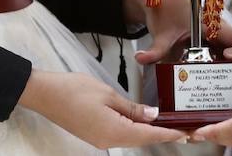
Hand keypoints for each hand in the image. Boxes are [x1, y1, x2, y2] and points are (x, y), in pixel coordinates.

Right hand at [17, 69, 186, 148]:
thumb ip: (132, 107)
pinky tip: (141, 121)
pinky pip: (119, 134)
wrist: (45, 94)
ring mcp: (100, 139)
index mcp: (115, 132)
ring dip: (147, 131)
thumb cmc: (74, 90)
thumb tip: (153, 115)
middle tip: (182, 128)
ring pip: (131, 137)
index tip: (187, 134)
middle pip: (141, 139)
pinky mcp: (94, 134)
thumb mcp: (108, 94)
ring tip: (166, 124)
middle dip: (161, 134)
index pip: (149, 136)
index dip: (169, 134)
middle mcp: (108, 140)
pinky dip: (133, 129)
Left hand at [124, 0, 231, 64]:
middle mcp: (216, 29)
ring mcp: (212, 34)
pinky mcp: (205, 39)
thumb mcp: (161, 34)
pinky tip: (218, 81)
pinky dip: (220, 64)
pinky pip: (217, 52)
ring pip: (228, 52)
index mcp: (212, 24)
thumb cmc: (163, 9)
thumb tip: (141, 59)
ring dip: (231, 67)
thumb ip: (154, 50)